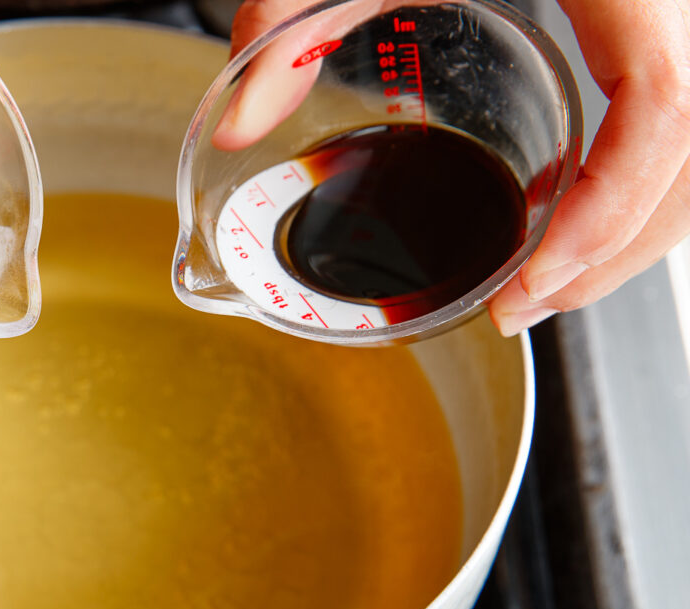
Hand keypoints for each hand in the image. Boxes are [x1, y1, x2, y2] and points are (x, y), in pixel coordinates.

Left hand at [219, 0, 689, 336]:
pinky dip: (627, 178)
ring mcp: (667, 12)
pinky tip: (558, 204)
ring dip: (629, 229)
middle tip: (523, 306)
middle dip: (614, 253)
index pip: (663, 112)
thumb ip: (286, 19)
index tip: (528, 286)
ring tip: (541, 278)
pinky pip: (671, 116)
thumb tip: (235, 126)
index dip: (606, 218)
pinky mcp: (645, 20)